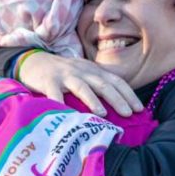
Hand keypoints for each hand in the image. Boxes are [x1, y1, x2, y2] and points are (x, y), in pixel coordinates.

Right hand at [18, 52, 142, 116]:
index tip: (140, 109)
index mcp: (93, 71)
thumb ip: (99, 85)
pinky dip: (59, 103)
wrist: (34, 61)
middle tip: (129, 113)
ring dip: (93, 100)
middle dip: (117, 98)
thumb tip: (122, 105)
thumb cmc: (63, 74)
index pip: (116, 81)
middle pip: (103, 84)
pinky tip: (65, 114)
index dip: (129, 94)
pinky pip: (54, 94)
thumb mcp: (84, 75)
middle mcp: (82, 71)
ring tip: (103, 114)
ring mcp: (65, 76)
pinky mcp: (48, 81)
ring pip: (82, 87)